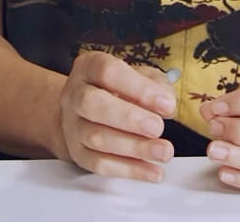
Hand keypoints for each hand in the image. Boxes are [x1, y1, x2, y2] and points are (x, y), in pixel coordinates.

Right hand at [53, 51, 177, 182]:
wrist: (82, 113)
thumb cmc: (116, 90)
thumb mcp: (138, 75)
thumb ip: (155, 84)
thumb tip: (167, 104)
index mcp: (88, 67)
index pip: (107, 72)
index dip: (138, 88)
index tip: (166, 104)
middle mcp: (75, 95)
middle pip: (92, 104)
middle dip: (128, 118)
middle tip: (157, 127)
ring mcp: (72, 126)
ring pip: (96, 138)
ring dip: (134, 147)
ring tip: (163, 151)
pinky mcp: (78, 153)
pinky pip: (100, 164)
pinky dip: (130, 170)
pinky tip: (153, 171)